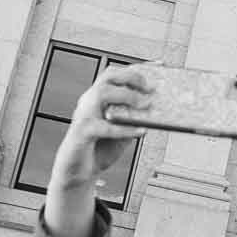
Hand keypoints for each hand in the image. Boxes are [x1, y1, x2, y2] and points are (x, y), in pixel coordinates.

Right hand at [48, 64, 150, 197]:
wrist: (78, 172)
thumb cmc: (100, 148)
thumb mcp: (123, 130)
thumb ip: (134, 118)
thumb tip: (156, 109)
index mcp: (98, 97)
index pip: (117, 74)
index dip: (138, 67)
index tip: (159, 65)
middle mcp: (89, 101)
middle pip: (108, 77)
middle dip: (131, 77)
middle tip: (151, 88)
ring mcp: (84, 115)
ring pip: (102, 94)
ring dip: (127, 96)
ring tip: (145, 104)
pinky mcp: (82, 133)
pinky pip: (103, 127)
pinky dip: (124, 129)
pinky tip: (140, 131)